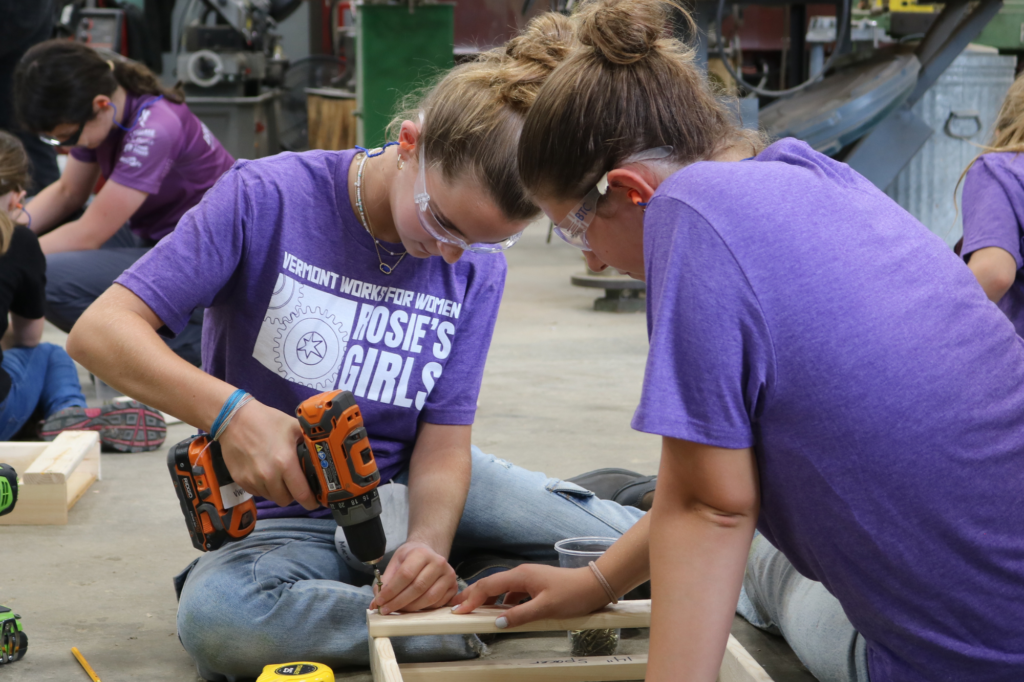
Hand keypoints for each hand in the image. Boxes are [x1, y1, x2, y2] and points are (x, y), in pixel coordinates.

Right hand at [217, 399, 316, 509]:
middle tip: (294, 483)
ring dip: (277, 491)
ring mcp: (252, 480)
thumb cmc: (266, 421)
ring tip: (278, 475)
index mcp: (285, 463)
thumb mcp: (294, 427)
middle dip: (293, 494)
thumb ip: (308, 442)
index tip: (314, 501)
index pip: (301, 494)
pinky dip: (263, 487)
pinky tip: (264, 472)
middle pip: (285, 500)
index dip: (310, 501)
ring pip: (271, 497)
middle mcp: (268, 475)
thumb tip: (323, 454)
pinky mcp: (241, 480)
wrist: (234, 419)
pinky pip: (257, 492)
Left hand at [371, 541, 457, 613]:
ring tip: (399, 609)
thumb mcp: (396, 562)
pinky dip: (424, 609)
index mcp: (421, 553)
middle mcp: (438, 562)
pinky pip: (438, 603)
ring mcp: (448, 574)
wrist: (429, 552)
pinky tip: (413, 607)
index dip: (391, 591)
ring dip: (411, 608)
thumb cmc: (411, 558)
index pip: (405, 575)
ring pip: (429, 598)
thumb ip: (386, 581)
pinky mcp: (454, 586)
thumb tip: (376, 603)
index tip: (379, 602)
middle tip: (386, 610)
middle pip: (417, 588)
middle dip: (399, 602)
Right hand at [450, 564, 609, 628]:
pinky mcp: (535, 585)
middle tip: (456, 607)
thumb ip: (520, 615)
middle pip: (491, 584)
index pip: (488, 586)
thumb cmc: (573, 594)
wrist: (594, 585)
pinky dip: (502, 601)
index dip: (471, 598)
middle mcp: (521, 574)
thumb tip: (497, 622)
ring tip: (474, 610)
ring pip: (501, 588)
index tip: (458, 610)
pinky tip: (501, 612)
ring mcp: (528, 579)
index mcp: (520, 575)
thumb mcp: (545, 608)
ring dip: (486, 599)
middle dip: (472, 595)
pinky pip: (512, 593)